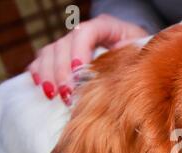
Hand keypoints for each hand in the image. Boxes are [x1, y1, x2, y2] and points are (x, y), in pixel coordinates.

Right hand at [28, 14, 148, 105]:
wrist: (137, 60)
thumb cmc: (140, 58)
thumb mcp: (141, 55)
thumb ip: (132, 58)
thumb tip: (120, 68)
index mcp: (106, 27)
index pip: (87, 31)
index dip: (79, 50)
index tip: (78, 71)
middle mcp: (85, 33)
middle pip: (64, 44)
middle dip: (62, 71)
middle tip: (67, 94)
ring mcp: (71, 43)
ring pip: (49, 52)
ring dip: (49, 75)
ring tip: (55, 96)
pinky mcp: (63, 56)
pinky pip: (42, 60)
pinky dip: (39, 73)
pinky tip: (43, 87)